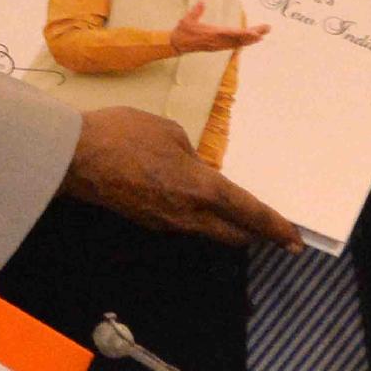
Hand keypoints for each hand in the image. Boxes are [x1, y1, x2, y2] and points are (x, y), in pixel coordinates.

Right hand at [61, 106, 302, 251]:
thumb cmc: (124, 134)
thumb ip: (191, 154)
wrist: (76, 157)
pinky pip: (186, 224)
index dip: (275, 227)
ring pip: (209, 232)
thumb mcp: (169, 131)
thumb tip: (194, 168)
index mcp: (202, 188)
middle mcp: (189, 215)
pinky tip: (194, 200)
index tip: (295, 239)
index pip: (249, 213)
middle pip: (234, 235)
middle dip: (255, 233)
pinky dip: (200, 218)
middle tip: (270, 229)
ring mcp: (167, 223)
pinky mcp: (147, 221)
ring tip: (236, 212)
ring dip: (227, 226)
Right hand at [169, 1, 269, 55]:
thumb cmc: (182, 31)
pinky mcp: (217, 46)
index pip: (231, 34)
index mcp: (212, 34)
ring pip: (239, 43)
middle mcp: (218, 41)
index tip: (256, 34)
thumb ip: (196, 11)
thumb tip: (202, 1)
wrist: (177, 44)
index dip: (245, 34)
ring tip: (263, 33)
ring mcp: (218, 45)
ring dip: (251, 39)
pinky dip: (243, 42)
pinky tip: (250, 40)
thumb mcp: (187, 20)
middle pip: (240, 39)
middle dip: (254, 34)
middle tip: (267, 28)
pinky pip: (234, 45)